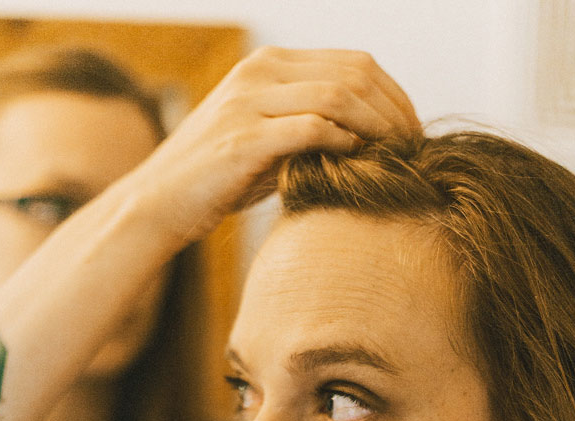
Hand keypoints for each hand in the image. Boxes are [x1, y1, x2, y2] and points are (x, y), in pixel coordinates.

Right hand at [142, 46, 419, 243]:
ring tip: (397, 157)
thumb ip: (309, 130)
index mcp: (270, 64)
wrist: (158, 203)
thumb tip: (367, 141)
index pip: (354, 63)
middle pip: (356, 73)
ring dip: (379, 127)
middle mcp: (260, 71)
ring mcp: (250, 102)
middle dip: (396, 111)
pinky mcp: (243, 139)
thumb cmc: (216, 181)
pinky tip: (360, 163)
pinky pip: (312, 129)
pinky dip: (345, 143)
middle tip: (416, 148)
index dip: (395, 96)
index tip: (413, 132)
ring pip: (340, 96)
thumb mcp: (268, 143)